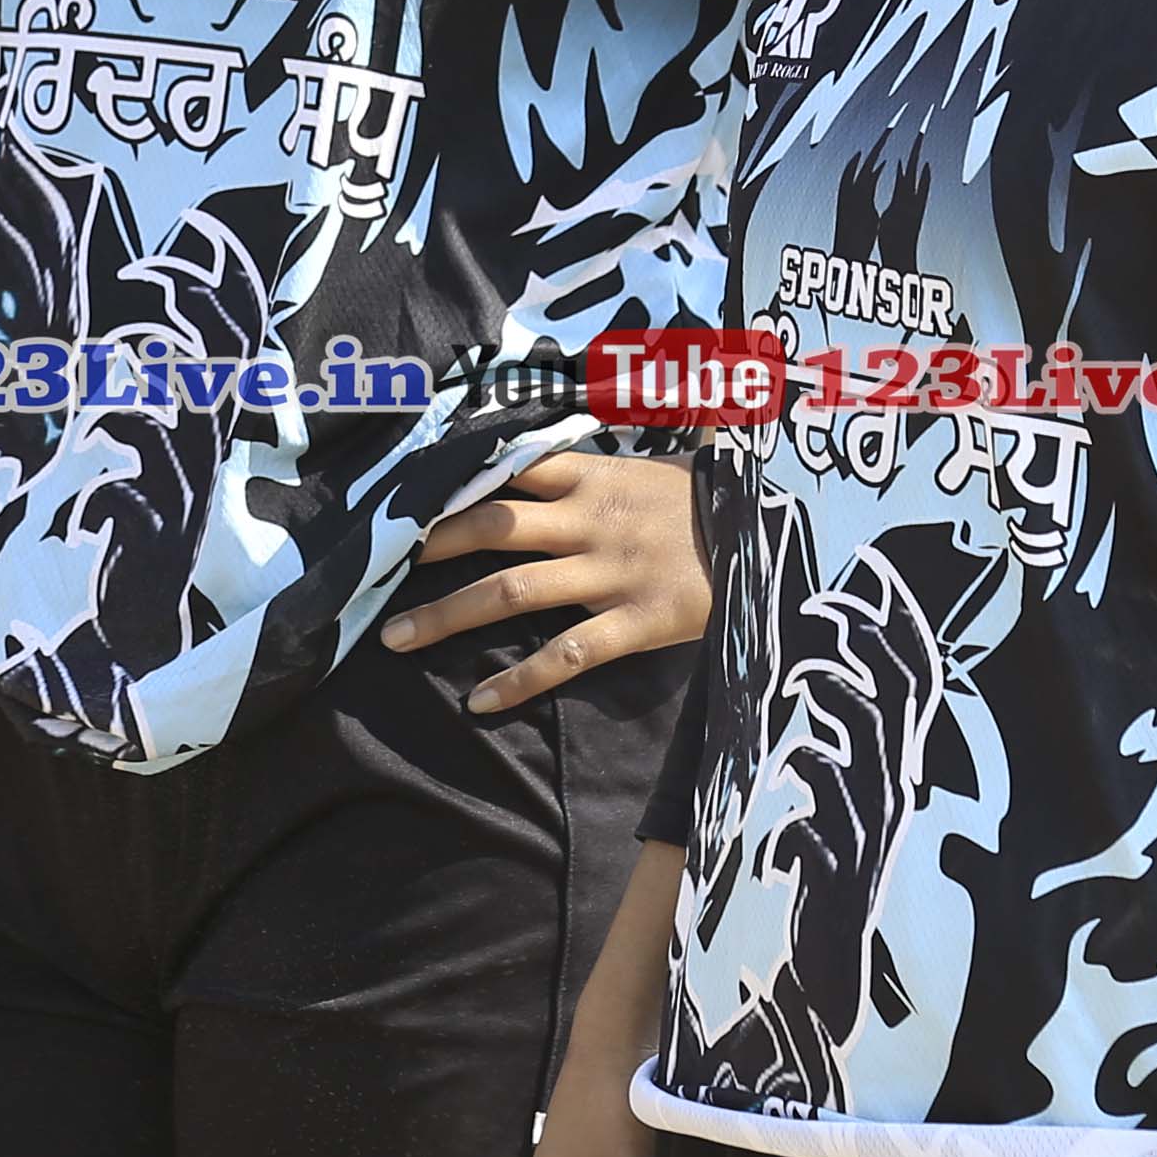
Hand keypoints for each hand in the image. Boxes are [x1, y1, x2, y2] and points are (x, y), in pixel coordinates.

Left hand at [390, 451, 707, 717]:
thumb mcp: (660, 466)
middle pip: (493, 526)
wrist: (778, 543)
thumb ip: (601, 468)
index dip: (453, 481)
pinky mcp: (636, 622)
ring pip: (513, 592)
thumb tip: (548, 454)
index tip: (405, 497)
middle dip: (432, 546)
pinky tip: (479, 702)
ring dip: (449, 615)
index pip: (509, 468)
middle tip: (378, 566)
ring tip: (397, 637)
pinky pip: (567, 655)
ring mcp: (611, 573)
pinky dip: (520, 681)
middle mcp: (592, 521)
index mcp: (595, 477)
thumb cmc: (712, 506)